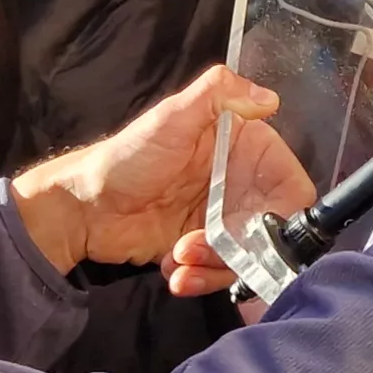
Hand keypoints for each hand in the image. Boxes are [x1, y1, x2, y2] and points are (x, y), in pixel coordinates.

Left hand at [9, 67, 310, 295]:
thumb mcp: (170, 118)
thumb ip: (218, 94)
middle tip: (200, 248)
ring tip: (179, 260)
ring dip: (215, 266)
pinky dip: (200, 278)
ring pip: (245, 258)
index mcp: (242, 149)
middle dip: (239, 248)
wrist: (82, 206)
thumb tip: (268, 97)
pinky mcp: (201, 248)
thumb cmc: (128, 158)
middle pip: (270, 232)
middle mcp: (238, 184)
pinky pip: (219, 273)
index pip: (290, 186)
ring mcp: (220, 219)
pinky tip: (172, 270)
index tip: (256, 230)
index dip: (282, 214)